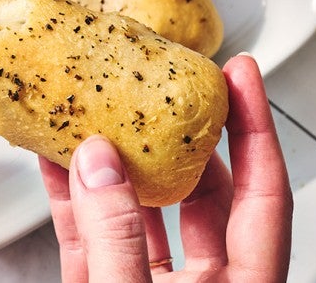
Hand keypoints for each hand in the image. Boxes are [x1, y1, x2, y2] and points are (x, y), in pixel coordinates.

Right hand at [39, 54, 292, 281]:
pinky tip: (53, 160)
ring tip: (96, 114)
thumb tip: (99, 165)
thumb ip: (117, 240)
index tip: (241, 75)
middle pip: (201, 191)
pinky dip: (69, 196)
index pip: (262, 194)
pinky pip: (87, 233)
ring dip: (112, 162)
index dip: (256, 129)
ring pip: (138, 209)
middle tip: (160, 85)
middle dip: (175, 135)